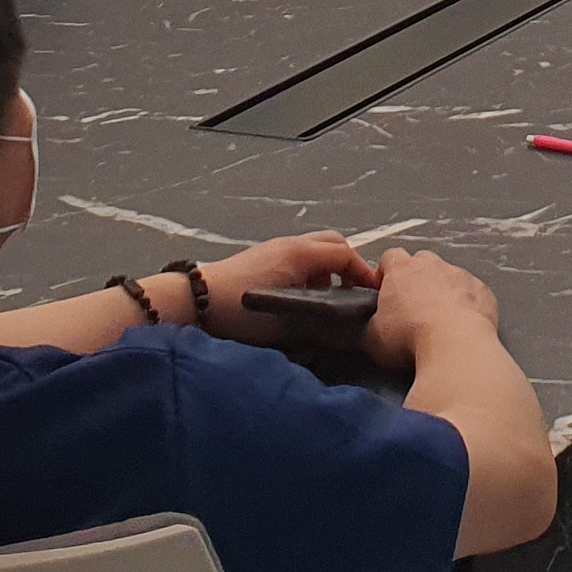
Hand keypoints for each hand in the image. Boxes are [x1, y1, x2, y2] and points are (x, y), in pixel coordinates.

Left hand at [199, 233, 372, 339]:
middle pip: (334, 243)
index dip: (364, 273)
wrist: (197, 300)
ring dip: (329, 268)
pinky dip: (311, 270)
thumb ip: (317, 323)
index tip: (374, 295)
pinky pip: (299, 256)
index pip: (346, 254)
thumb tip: (339, 329)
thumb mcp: (285, 323)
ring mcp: (276, 248)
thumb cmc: (242, 311)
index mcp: (301, 253)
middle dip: (349, 265)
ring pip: (316, 248)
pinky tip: (303, 297)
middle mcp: (291, 244)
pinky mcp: (264, 256)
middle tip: (353, 293)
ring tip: (328, 297)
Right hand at [359, 246, 500, 371]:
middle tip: (413, 306)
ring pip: (449, 276)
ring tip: (441, 319)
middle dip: (416, 279)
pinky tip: (463, 325)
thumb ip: (370, 324)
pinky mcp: (482, 291)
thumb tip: (371, 327)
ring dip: (444, 291)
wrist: (455, 345)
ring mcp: (460, 275)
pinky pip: (472, 293)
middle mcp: (432, 265)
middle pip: (421, 262)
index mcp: (401, 269)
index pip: (390, 258)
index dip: (386, 274)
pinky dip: (467, 304)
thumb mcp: (372, 338)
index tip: (385, 291)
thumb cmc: (410, 338)